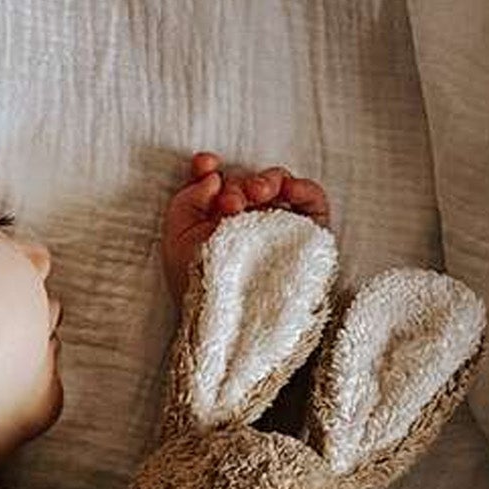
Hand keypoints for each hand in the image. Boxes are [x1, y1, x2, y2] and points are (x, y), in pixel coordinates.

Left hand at [162, 151, 332, 305]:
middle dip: (236, 185)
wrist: (228, 323)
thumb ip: (185, 202)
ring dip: (266, 181)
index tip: (206, 165)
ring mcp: (275, 225)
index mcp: (214, 218)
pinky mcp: (306, 234)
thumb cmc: (199, 287)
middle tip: (229, 204)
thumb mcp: (176, 242)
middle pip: (245, 182)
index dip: (209, 168)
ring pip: (278, 185)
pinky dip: (303, 189)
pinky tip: (288, 191)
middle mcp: (245, 218)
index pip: (215, 182)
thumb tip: (213, 176)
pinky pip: (312, 201)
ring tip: (255, 195)